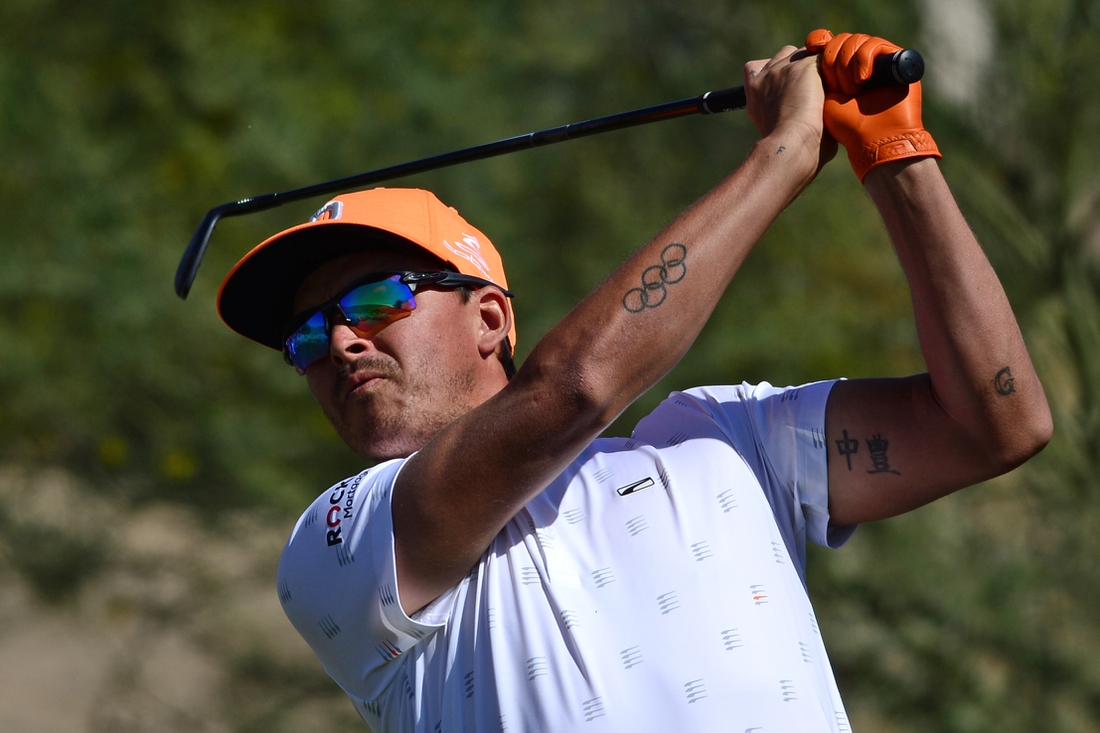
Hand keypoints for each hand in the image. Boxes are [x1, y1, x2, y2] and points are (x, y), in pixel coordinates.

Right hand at [744, 45, 836, 174]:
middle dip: (801, 68)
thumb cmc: (791, 153)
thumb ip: (791, 114)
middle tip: (816, 91)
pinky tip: (840, 89)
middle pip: (786, 55)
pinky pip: (825, 58)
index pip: (758, 68)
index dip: (778, 75)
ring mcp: (783, 68)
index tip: (790, 91)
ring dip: (818, 67)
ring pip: (806, 53)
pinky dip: (834, 70)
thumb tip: (821, 119)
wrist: (789, 148)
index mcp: (755, 94)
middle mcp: (764, 77)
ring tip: (831, 90)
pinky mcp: (804, 66)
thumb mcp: (781, 132)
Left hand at [805, 29, 940, 181]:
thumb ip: (816, 72)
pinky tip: (862, 79)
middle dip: (832, 58)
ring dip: (848, 63)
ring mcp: (878, 64)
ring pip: (857, 40)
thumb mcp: (822, 96)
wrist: (872, 142)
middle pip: (841, 40)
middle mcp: (859, 67)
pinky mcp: (896, 62)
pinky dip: (864, 58)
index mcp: (839, 73)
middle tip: (835, 86)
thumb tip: (813, 46)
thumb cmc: (845, 127)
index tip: (812, 46)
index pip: (827, 42)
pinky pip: (876, 44)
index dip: (819, 40)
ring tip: (851, 90)